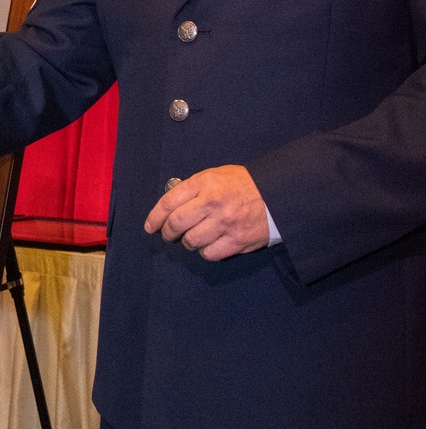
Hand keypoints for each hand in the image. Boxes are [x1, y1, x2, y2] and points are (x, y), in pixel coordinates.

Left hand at [144, 164, 268, 260]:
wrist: (278, 194)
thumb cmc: (244, 184)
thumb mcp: (216, 175)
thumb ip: (194, 188)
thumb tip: (171, 205)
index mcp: (205, 183)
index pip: (169, 202)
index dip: (155, 217)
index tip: (150, 226)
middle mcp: (212, 202)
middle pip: (176, 224)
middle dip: (168, 233)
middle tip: (169, 235)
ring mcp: (225, 223)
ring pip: (191, 241)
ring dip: (188, 242)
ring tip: (193, 238)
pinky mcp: (237, 240)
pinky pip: (209, 253)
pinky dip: (205, 251)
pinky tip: (209, 245)